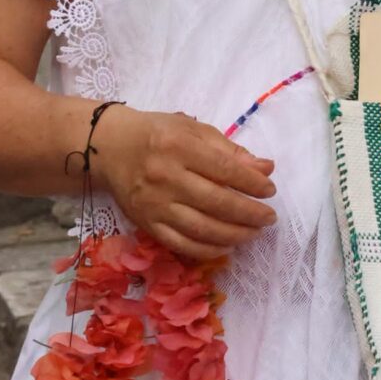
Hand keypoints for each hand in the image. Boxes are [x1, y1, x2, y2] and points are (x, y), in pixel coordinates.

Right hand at [90, 106, 274, 263]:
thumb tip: (265, 169)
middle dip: (249, 214)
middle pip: (216, 202)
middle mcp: (165, 177)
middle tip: (269, 217)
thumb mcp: (193, 130)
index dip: (252, 184)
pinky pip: (181, 244)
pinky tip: (227, 246)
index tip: (270, 191)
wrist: (110, 148)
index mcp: (179, 147)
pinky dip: (208, 249)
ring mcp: (154, 204)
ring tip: (253, 233)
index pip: (224, 170)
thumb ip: (229, 150)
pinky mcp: (146, 224)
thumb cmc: (158, 134)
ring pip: (201, 228)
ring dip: (234, 235)